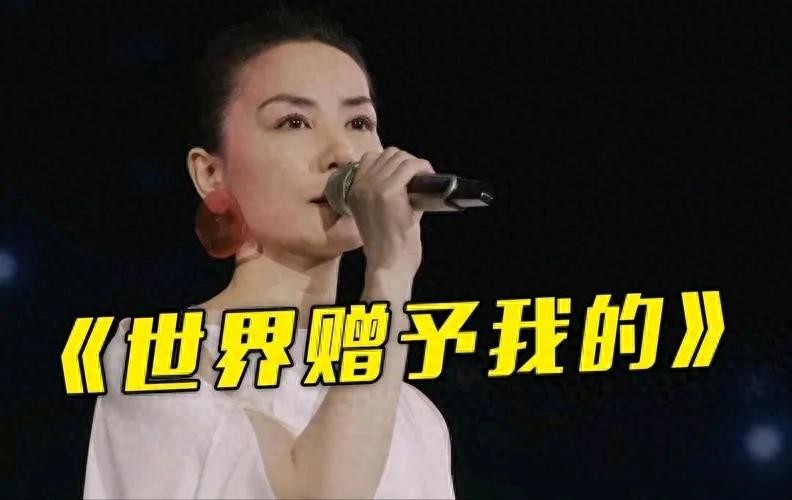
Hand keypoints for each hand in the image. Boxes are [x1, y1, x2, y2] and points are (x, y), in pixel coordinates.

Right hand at [346, 147, 435, 279]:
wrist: (389, 264)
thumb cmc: (388, 245)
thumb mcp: (378, 213)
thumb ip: (386, 192)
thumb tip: (408, 176)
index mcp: (353, 191)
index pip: (371, 158)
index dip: (392, 162)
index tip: (407, 175)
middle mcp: (359, 185)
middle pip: (388, 154)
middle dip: (407, 162)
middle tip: (420, 178)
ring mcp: (372, 186)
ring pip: (400, 157)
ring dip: (416, 165)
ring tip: (424, 178)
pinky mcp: (388, 191)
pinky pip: (410, 166)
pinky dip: (423, 168)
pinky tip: (428, 177)